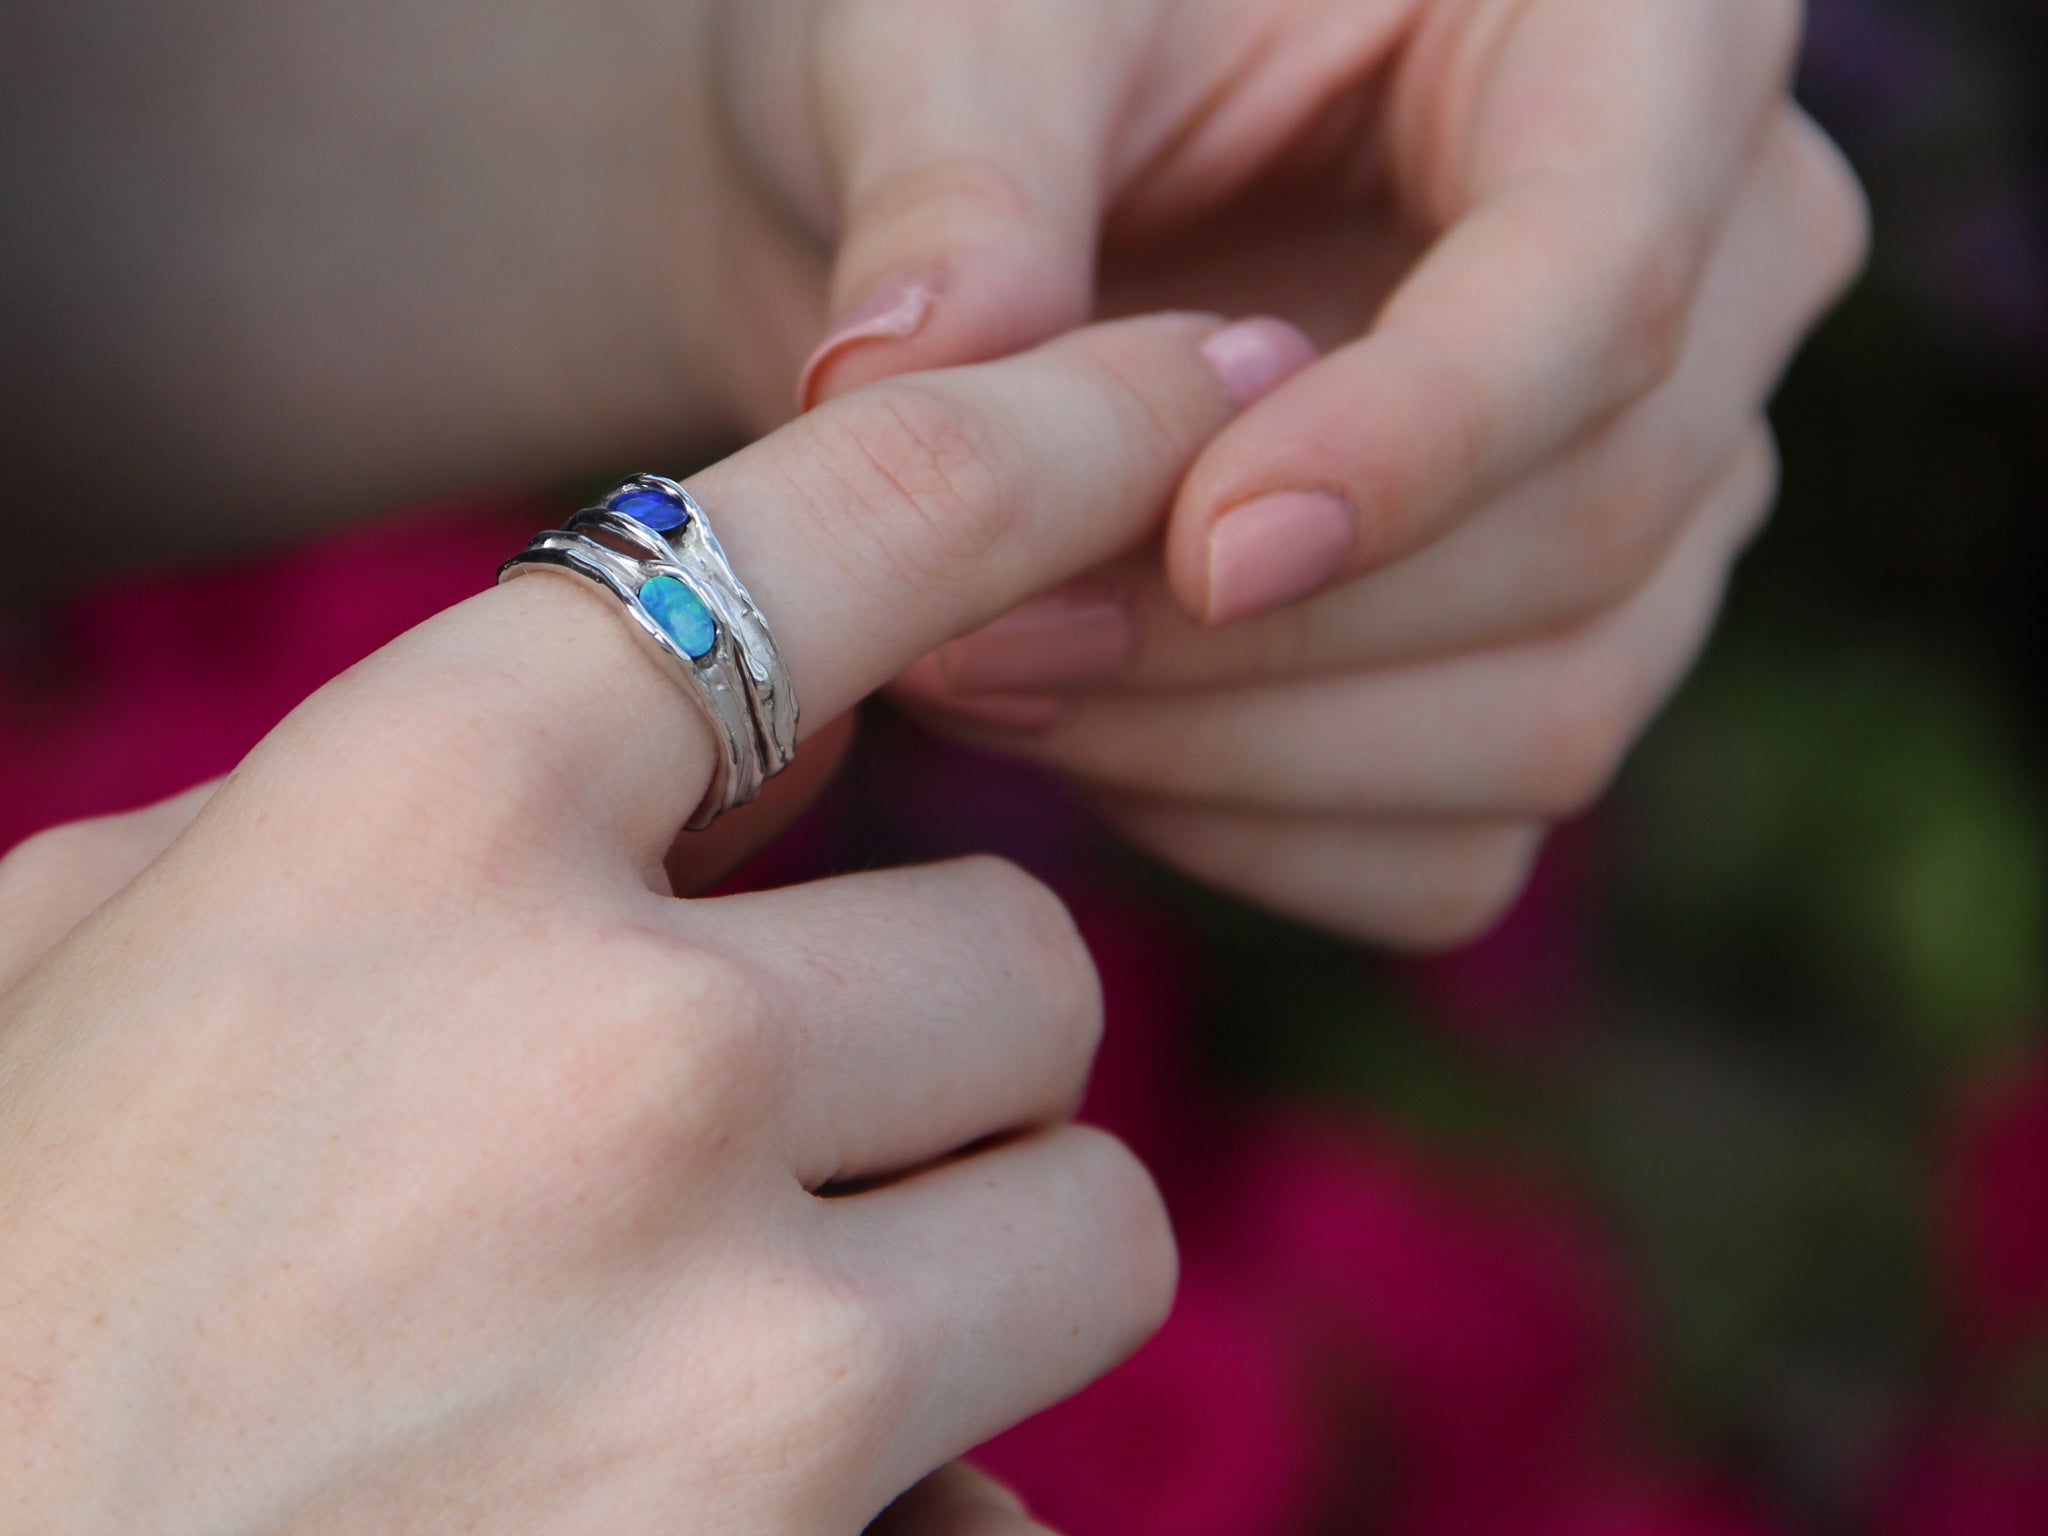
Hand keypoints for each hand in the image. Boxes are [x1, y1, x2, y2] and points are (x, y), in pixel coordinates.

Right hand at [0, 314, 1279, 1530]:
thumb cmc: (20, 1278)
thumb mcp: (119, 954)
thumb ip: (431, 794)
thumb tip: (756, 715)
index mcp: (423, 818)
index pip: (859, 522)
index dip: (1069, 429)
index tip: (1197, 379)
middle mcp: (616, 1048)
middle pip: (1030, 948)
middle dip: (928, 1047)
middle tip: (755, 1141)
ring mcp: (732, 1334)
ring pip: (1087, 1209)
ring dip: (960, 1259)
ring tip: (739, 1333)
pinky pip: (1024, 1489)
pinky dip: (930, 1483)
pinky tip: (729, 1494)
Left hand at [730, 0, 1869, 946]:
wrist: (975, 202)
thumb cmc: (1004, 50)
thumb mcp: (964, 35)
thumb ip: (958, 177)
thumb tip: (903, 375)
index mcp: (1628, 42)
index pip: (1608, 277)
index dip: (1419, 445)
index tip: (1201, 555)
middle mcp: (1696, 280)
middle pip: (1590, 531)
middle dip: (1272, 636)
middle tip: (980, 641)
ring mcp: (1644, 499)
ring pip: (1548, 719)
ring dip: (1243, 755)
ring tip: (991, 679)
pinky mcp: (1540, 667)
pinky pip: (1458, 840)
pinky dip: (1260, 834)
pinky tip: (1091, 746)